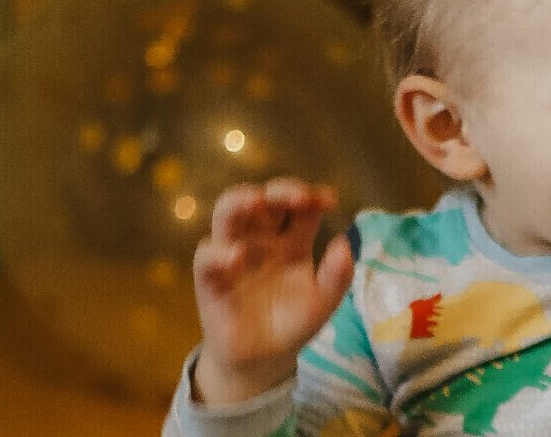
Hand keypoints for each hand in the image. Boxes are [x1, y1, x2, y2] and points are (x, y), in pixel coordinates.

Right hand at [190, 178, 354, 404]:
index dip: (312, 196)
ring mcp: (234, 255)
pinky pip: (206, 258)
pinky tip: (236, 258)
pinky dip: (218, 253)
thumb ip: (337, 278)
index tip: (328, 200)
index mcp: (292, 241)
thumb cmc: (292, 324)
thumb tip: (344, 245)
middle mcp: (262, 241)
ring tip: (256, 201)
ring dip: (239, 202)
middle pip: (263, 200)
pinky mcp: (211, 279)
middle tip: (297, 197)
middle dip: (279, 190)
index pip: (299, 206)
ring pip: (227, 214)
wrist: (263, 361)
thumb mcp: (322, 304)